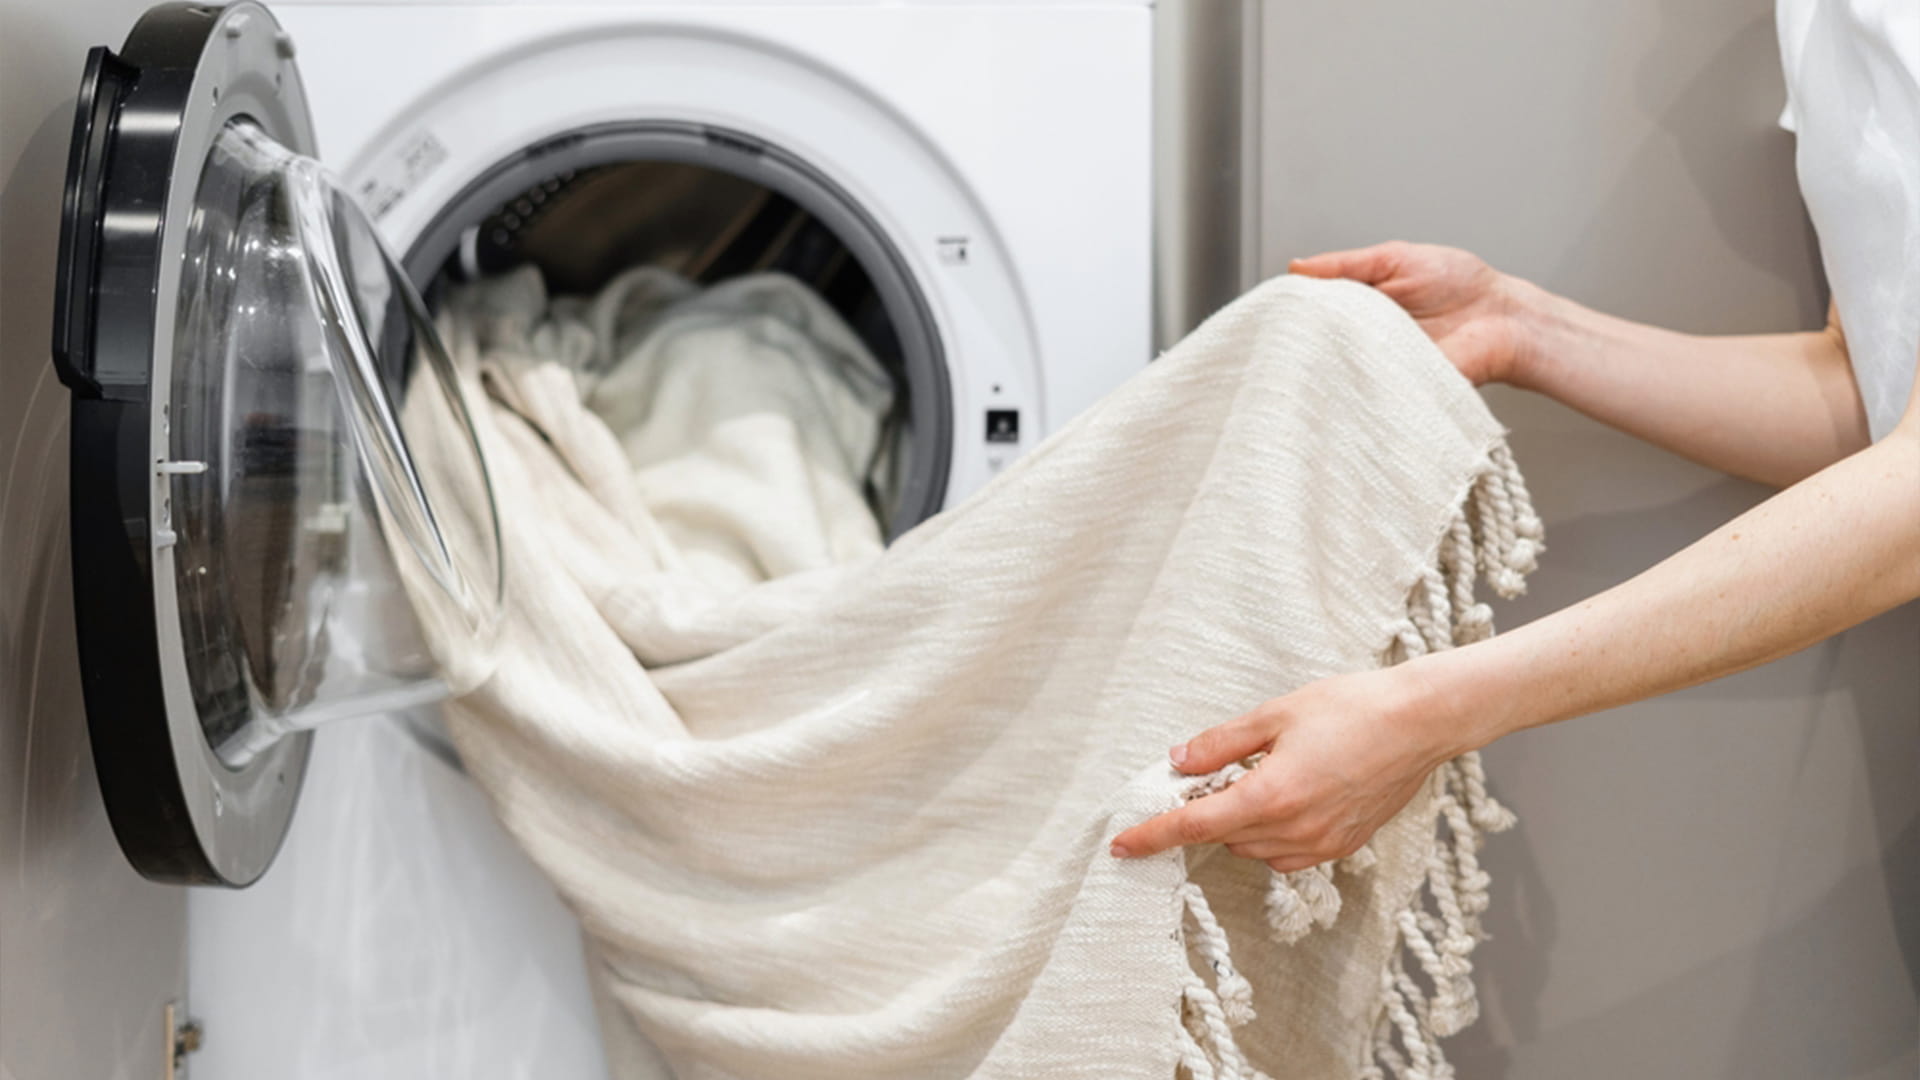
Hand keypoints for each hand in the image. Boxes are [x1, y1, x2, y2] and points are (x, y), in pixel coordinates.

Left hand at [1109, 667, 1466, 871]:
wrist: (1421, 721)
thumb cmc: (1353, 707)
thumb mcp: (1276, 714)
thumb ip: (1221, 743)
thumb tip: (1178, 761)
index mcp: (1272, 794)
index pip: (1195, 826)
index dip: (1153, 836)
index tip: (1121, 845)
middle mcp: (1296, 828)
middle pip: (1224, 836)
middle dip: (1208, 811)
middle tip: (1211, 775)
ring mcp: (1323, 842)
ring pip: (1255, 849)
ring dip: (1241, 824)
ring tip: (1259, 779)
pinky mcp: (1344, 845)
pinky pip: (1288, 854)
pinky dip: (1272, 835)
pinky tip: (1285, 800)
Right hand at [1290, 242, 1536, 386]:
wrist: (1503, 320)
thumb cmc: (1460, 285)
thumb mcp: (1395, 259)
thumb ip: (1347, 264)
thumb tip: (1296, 267)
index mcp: (1357, 303)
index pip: (1310, 310)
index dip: (1290, 311)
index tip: (1272, 310)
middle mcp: (1361, 337)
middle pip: (1315, 343)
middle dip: (1301, 340)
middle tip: (1286, 334)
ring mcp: (1374, 366)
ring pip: (1333, 369)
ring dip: (1325, 361)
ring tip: (1317, 350)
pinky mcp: (1391, 390)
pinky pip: (1362, 391)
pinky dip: (1354, 384)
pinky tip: (1347, 373)